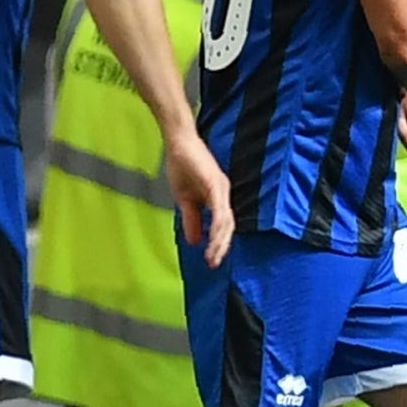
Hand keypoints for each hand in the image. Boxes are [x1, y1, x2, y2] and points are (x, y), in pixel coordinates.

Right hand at [166, 131, 235, 268]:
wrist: (177, 143)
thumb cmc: (182, 166)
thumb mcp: (185, 200)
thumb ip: (192, 219)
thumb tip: (194, 241)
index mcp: (218, 199)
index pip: (223, 226)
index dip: (219, 243)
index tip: (212, 260)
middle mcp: (224, 195)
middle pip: (229, 226)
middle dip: (221, 246)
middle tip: (213, 263)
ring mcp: (222, 189)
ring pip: (227, 220)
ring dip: (220, 240)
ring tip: (213, 256)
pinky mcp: (216, 183)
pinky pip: (220, 209)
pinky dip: (218, 225)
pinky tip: (214, 238)